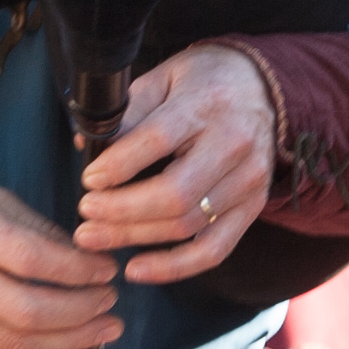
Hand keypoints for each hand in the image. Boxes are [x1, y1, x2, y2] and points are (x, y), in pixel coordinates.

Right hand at [0, 162, 121, 348]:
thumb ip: (35, 229)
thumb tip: (84, 261)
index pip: (34, 260)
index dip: (80, 271)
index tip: (106, 270)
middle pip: (30, 311)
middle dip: (84, 311)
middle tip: (110, 302)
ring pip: (17, 346)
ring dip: (72, 343)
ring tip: (104, 330)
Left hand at [72, 45, 277, 286]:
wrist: (264, 88)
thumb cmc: (204, 82)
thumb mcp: (163, 79)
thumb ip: (128, 112)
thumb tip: (86, 146)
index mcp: (206, 106)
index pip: (158, 141)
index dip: (118, 166)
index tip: (89, 179)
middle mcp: (233, 146)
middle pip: (174, 194)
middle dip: (120, 211)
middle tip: (84, 214)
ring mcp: (248, 181)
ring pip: (187, 225)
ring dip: (135, 237)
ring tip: (95, 237)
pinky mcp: (252, 208)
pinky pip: (214, 250)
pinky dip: (174, 267)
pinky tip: (137, 270)